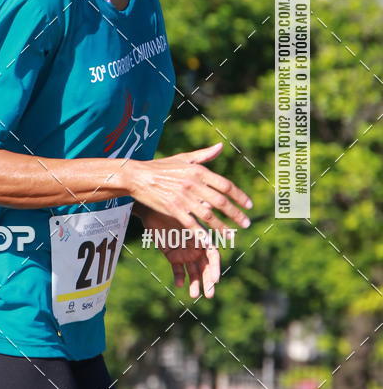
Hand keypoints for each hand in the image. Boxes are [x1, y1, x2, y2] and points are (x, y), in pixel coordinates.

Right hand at [127, 142, 252, 236]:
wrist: (138, 176)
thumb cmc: (161, 166)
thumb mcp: (183, 157)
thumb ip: (204, 154)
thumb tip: (220, 146)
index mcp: (198, 171)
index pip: (225, 185)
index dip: (240, 196)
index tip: (249, 206)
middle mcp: (193, 184)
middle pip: (221, 202)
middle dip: (236, 214)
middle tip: (247, 223)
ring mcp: (183, 197)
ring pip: (208, 215)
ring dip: (223, 227)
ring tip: (233, 236)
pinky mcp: (173, 209)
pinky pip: (191, 224)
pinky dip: (202, 234)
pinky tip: (210, 242)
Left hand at [140, 207, 221, 297]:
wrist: (151, 209)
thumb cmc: (170, 208)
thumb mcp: (184, 214)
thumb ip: (197, 218)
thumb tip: (210, 209)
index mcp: (202, 237)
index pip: (213, 256)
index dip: (215, 268)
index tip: (215, 280)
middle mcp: (195, 247)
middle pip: (205, 267)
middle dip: (208, 281)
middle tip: (209, 295)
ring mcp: (184, 253)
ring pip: (193, 272)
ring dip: (195, 283)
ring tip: (194, 295)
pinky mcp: (172, 256)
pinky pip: (178, 270)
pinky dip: (180, 278)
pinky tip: (179, 284)